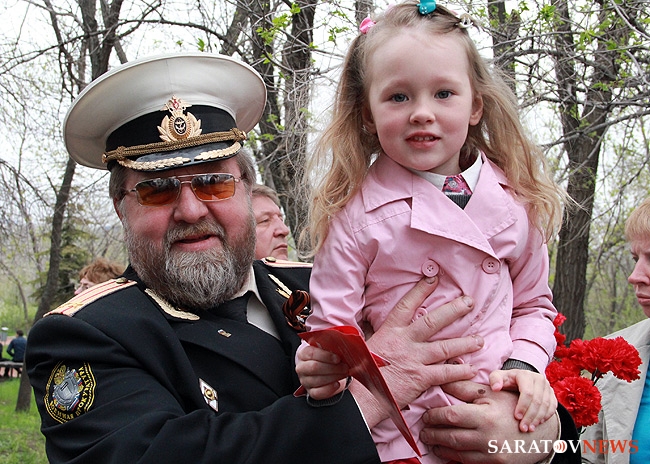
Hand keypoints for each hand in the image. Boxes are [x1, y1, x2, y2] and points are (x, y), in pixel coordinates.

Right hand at [295, 345, 348, 399]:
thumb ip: (329, 347)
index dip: (325, 356)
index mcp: (302, 354)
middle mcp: (301, 368)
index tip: (337, 358)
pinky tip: (337, 384)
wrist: (320, 367)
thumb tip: (341, 348)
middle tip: (345, 367)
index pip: (311, 353)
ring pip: (317, 380)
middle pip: (314, 367)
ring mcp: (305, 381)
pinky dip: (329, 389)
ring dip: (333, 377)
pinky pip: (318, 393)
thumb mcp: (324, 349)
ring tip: (344, 373)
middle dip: (332, 367)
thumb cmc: (323, 356)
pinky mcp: (311, 391)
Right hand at [352, 277, 483, 427]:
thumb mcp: (367, 346)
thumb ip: (382, 337)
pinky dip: (459, 371)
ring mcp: (414, 359)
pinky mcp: (420, 378)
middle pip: (433, 321)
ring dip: (465, 343)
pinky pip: (445, 373)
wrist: (362, 397)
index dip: (421, 290)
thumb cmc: (362, 372)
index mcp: (390, 331)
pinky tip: (470, 369)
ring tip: (479, 340)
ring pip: (445, 347)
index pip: (407, 305)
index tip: (433, 278)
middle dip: (453, 310)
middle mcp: (404, 342)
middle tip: (469, 302)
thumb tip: (388, 330)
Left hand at [420, 380, 558, 463]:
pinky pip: (468, 463)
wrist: (540, 432)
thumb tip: (443, 377)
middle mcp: (488, 436)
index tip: (426, 414)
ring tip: (430, 440)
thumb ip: (465, 387)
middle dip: (432, 433)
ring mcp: (491, 453)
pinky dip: (453, 457)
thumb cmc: (513, 407)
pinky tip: (446, 450)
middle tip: (423, 429)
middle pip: (451, 437)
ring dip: (440, 446)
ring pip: (457, 452)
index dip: (435, 416)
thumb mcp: (491, 393)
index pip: (452, 416)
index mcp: (486, 415)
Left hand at [489, 369, 557, 431]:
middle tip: (523, 428)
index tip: (517, 417)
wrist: (517, 379)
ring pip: (546, 405)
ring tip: (530, 428)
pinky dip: (546, 416)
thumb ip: (494, 380)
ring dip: (538, 418)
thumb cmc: (505, 380)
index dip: (523, 406)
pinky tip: (538, 424)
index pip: (528, 392)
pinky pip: (552, 406)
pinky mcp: (551, 393)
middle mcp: (538, 379)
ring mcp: (547, 386)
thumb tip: (496, 388)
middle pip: (538, 400)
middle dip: (530, 416)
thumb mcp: (497, 377)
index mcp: (525, 374)